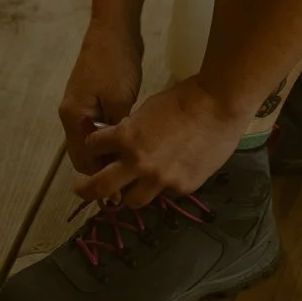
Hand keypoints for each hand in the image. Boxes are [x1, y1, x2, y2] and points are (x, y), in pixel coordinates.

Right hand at [58, 22, 142, 174]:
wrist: (113, 31)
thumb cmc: (115, 64)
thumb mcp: (119, 100)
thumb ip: (116, 132)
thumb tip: (120, 161)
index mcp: (73, 117)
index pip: (83, 160)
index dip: (101, 178)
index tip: (123, 192)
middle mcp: (71, 116)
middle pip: (83, 156)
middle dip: (103, 171)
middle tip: (130, 183)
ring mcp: (80, 108)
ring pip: (91, 145)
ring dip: (107, 157)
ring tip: (132, 168)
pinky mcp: (92, 101)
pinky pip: (99, 131)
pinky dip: (110, 143)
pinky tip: (129, 147)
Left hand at [74, 78, 244, 208]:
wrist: (220, 105)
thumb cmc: (184, 99)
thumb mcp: (147, 110)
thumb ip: (131, 131)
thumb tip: (122, 143)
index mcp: (126, 137)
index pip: (93, 148)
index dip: (92, 148)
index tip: (94, 151)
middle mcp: (138, 162)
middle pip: (101, 188)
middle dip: (87, 190)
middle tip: (81, 190)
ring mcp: (160, 179)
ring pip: (132, 201)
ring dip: (128, 193)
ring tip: (130, 189)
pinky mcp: (182, 188)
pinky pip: (164, 194)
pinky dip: (162, 187)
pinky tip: (171, 174)